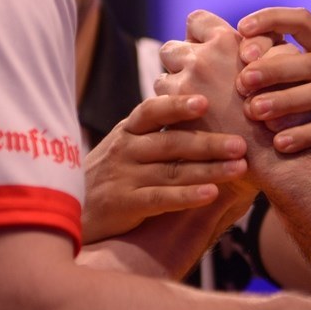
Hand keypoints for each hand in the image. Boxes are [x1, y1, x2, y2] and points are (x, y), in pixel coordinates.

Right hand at [82, 94, 249, 243]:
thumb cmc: (110, 173)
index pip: (152, 110)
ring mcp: (125, 176)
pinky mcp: (125, 204)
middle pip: (172, 142)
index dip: (177, 105)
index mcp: (129, 130)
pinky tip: (212, 194)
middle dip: (209, 142)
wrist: (68, 208)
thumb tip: (203, 107)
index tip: (205, 101)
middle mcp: (126, 149)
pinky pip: (161, 198)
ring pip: (173, 170)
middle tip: (241, 142)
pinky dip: (188, 196)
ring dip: (209, 169)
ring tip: (240, 168)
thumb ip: (156, 130)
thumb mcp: (126, 144)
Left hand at [156, 10, 274, 163]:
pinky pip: (160, 108)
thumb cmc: (283, 112)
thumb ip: (255, 49)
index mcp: (226, 41)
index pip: (197, 21)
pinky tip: (191, 127)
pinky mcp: (174, 117)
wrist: (277, 159)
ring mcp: (184, 87)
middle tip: (198, 82)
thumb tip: (238, 44)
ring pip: (162, 79)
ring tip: (197, 110)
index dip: (199, 35)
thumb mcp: (276, 68)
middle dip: (181, 63)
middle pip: (172, 49)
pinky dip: (173, 116)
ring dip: (175, 91)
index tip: (206, 51)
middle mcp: (201, 59)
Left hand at [236, 6, 310, 184]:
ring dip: (284, 101)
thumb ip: (281, 66)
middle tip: (243, 81)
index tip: (241, 28)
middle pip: (308, 61)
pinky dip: (303, 134)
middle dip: (273, 69)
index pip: (302, 20)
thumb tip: (234, 55)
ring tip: (255, 112)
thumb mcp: (310, 80)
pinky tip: (280, 143)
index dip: (272, 19)